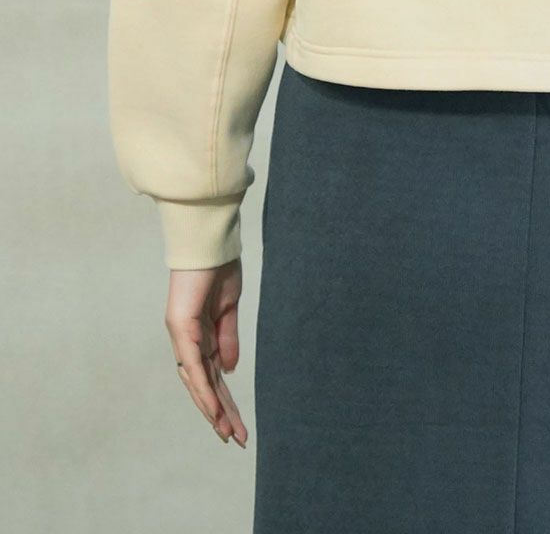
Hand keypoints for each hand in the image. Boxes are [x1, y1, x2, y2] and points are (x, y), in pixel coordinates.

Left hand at [165, 258, 247, 447]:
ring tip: (226, 432)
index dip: (226, 400)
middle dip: (221, 413)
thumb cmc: (219, 269)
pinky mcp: (180, 327)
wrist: (210, 242)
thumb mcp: (229, 308)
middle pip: (206, 385)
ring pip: (196, 381)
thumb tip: (229, 370)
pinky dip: (203, 387)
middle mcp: (188, 341)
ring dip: (212, 408)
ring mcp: (182, 335)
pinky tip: (214, 407)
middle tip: (236, 439)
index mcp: (201, 336)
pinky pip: (193, 364)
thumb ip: (227, 338)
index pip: (214, 376)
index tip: (238, 423)